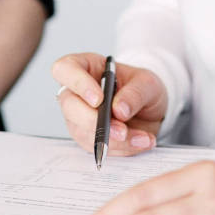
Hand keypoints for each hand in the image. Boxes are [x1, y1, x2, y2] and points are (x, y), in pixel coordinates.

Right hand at [51, 52, 167, 155]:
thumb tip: (119, 110)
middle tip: (121, 129)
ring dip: (113, 140)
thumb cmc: (142, 88)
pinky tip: (140, 142)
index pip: (65, 69)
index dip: (78, 83)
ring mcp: (79, 117)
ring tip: (141, 137)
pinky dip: (122, 148)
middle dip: (94, 121)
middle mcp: (77, 92)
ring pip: (83, 131)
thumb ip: (135, 93)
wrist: (150, 110)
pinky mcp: (88, 137)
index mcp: (86, 67)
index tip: (98, 99)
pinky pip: (98, 147)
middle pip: (69, 105)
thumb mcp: (147, 83)